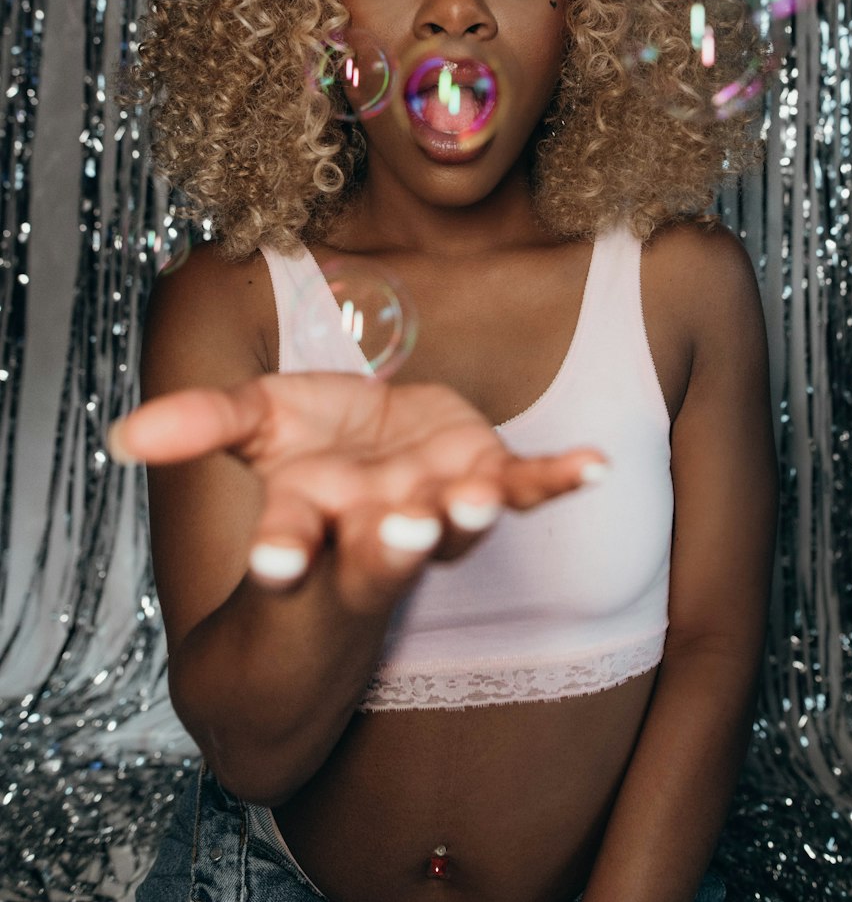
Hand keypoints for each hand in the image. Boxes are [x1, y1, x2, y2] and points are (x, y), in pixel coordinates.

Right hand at [108, 373, 606, 610]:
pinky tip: (592, 468)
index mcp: (313, 517)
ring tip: (472, 505)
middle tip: (399, 534)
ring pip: (452, 524)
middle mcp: (374, 525)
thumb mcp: (253, 422)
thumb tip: (123, 437)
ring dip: (465, 516)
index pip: (291, 541)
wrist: (376, 456)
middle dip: (390, 544)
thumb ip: (201, 425)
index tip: (276, 566)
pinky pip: (525, 488)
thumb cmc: (311, 444)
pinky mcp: (483, 478)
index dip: (284, 551)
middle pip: (380, 546)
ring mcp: (435, 507)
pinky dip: (558, 480)